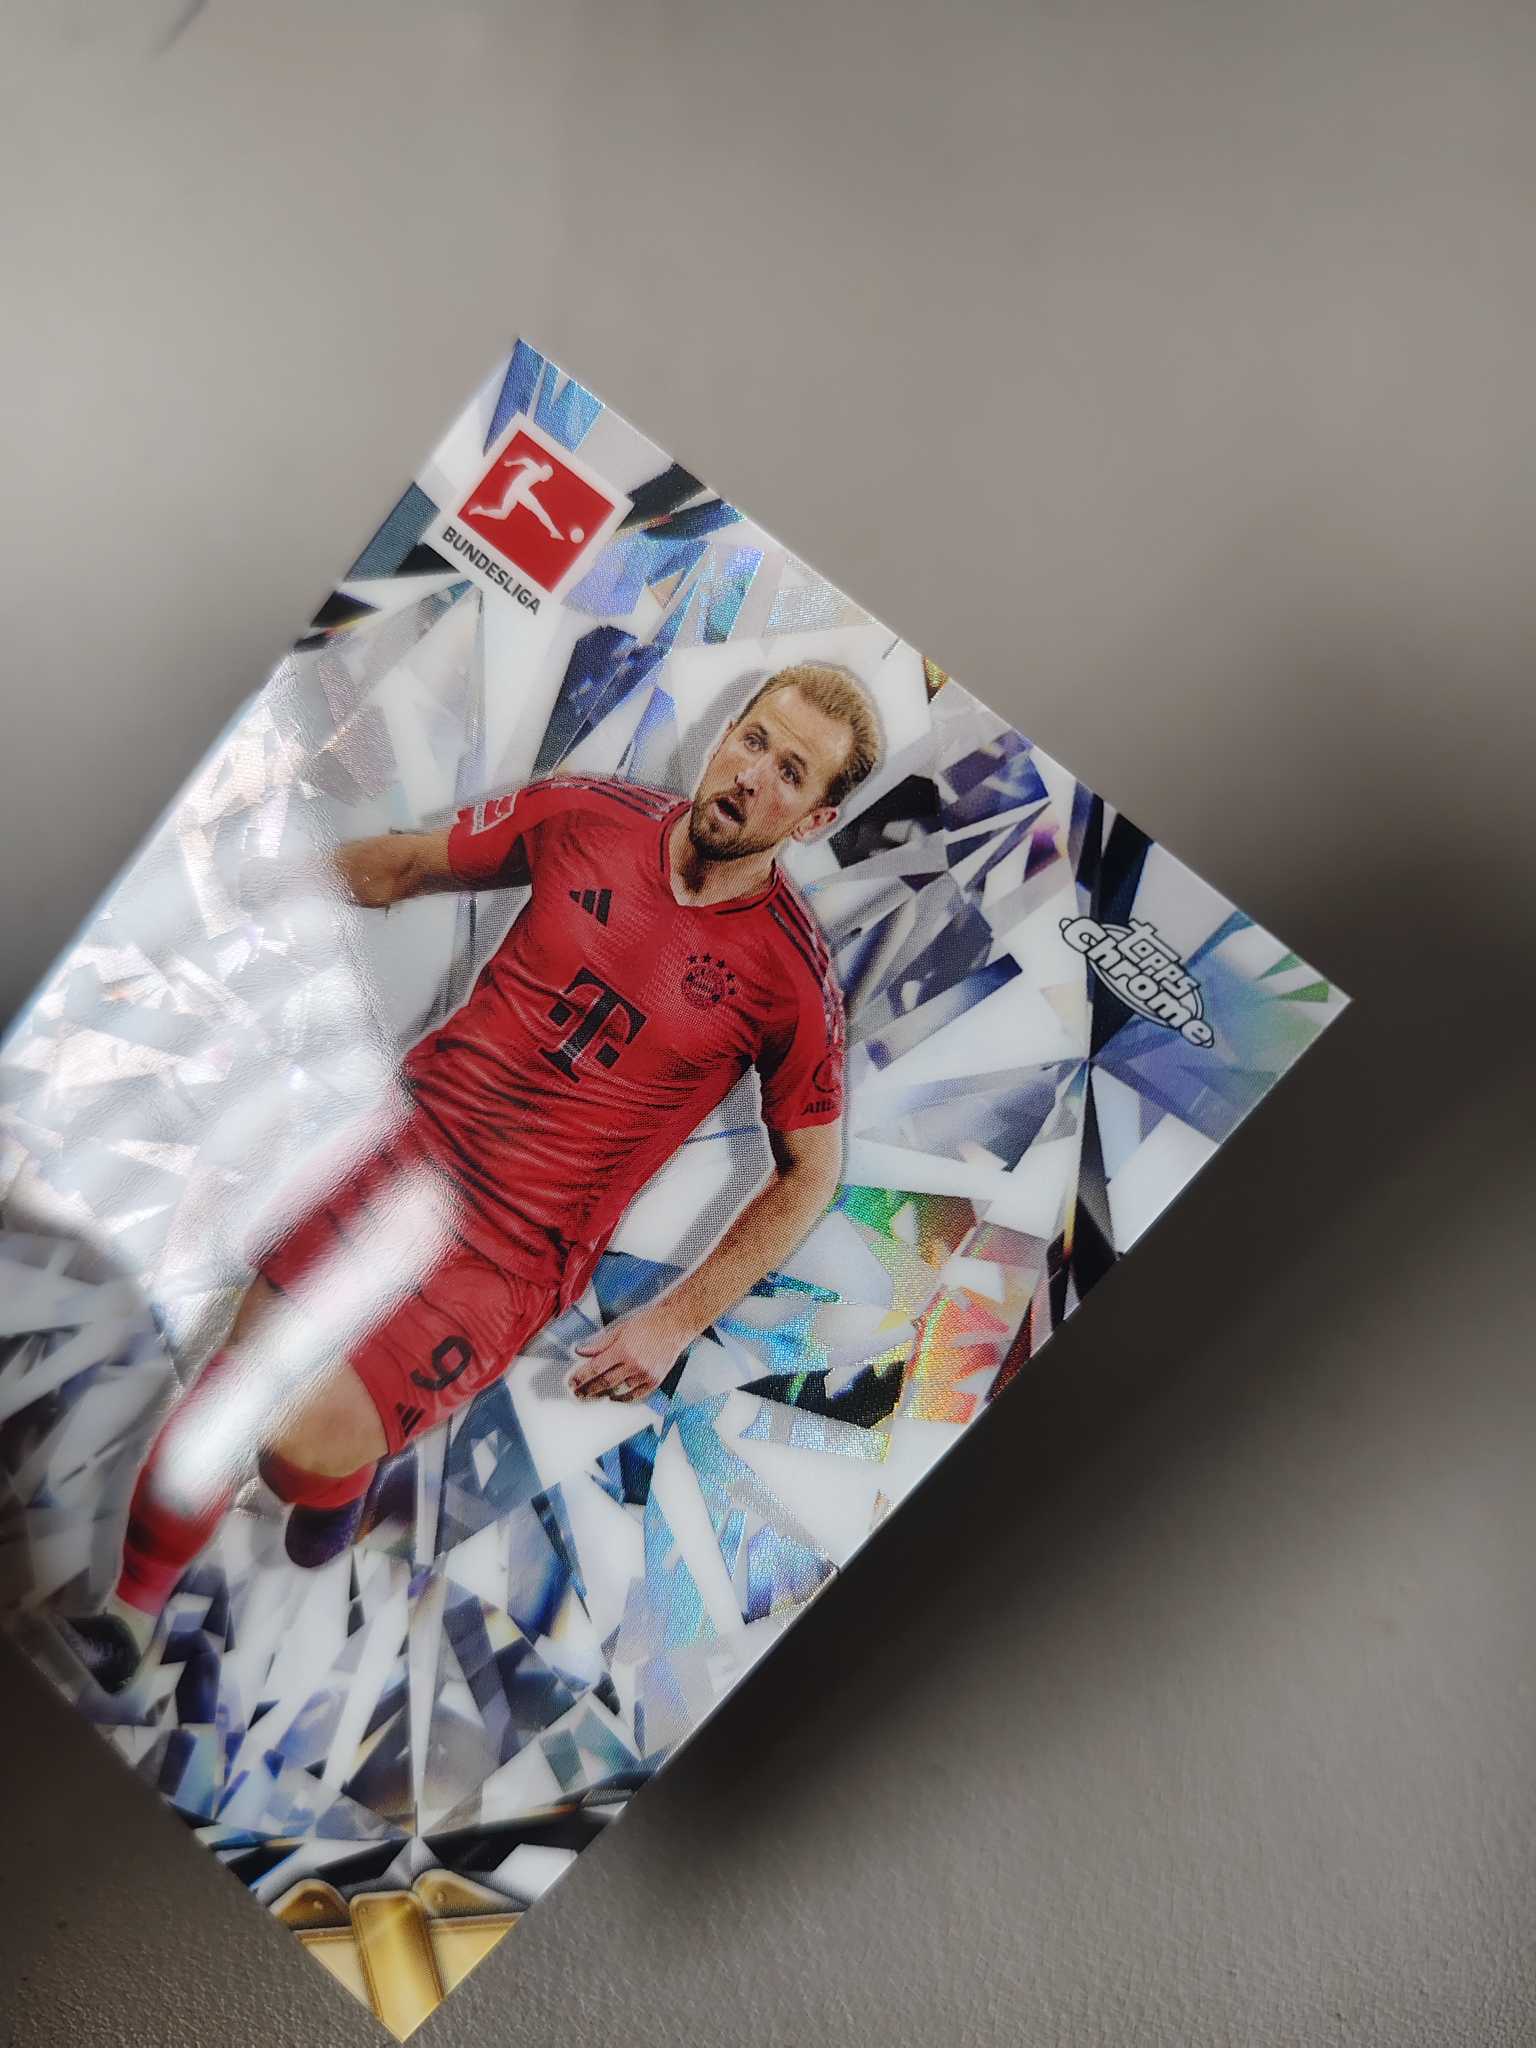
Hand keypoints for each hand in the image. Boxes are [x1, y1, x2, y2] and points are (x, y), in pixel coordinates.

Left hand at [568, 1308, 689, 1402]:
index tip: (572, 1382)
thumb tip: (581, 1351)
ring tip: (593, 1396)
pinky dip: (623, 1398)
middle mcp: (634, 1364)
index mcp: (623, 1349)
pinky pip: (636, 1395)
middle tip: (578, 1394)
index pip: (596, 1368)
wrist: (674, 1325)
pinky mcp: (655, 1380)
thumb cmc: (649, 1323)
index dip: (581, 1377)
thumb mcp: (621, 1328)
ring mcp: (645, 1374)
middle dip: (588, 1389)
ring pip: (619, 1391)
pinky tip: (614, 1398)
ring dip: (604, 1395)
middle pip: (605, 1382)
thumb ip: (600, 1343)